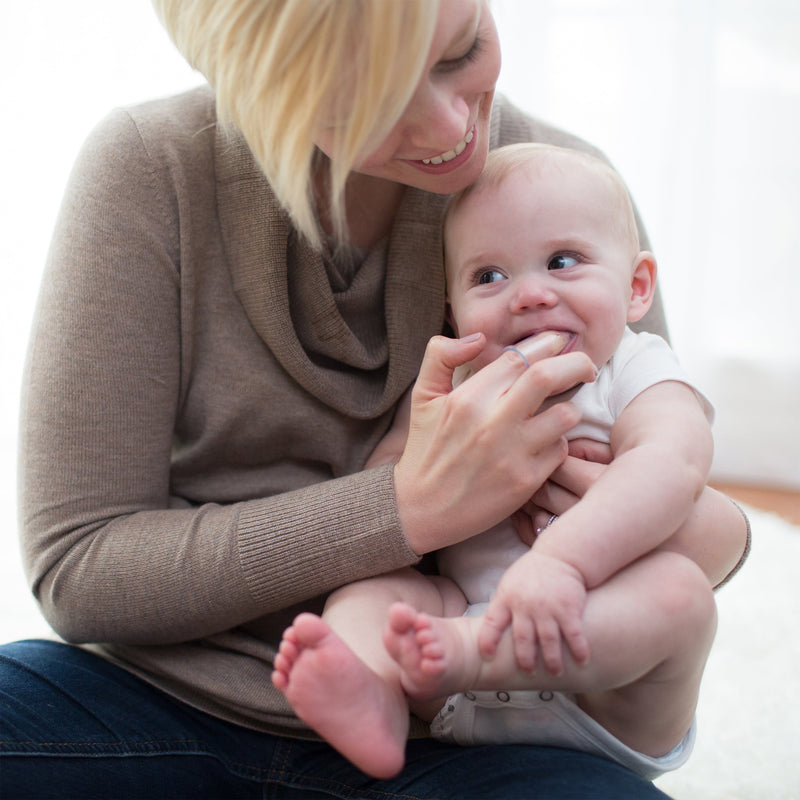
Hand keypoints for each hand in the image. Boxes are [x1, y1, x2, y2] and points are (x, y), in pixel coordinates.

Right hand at [394, 335, 596, 554]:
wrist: (421, 509)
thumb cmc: (425, 449)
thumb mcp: (422, 397)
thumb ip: (440, 356)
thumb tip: (478, 338)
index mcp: (468, 398)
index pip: (519, 357)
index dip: (546, 344)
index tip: (558, 343)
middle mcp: (491, 423)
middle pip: (548, 376)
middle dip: (577, 364)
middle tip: (586, 367)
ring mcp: (511, 453)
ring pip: (565, 415)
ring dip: (570, 408)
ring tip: (563, 410)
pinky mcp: (525, 481)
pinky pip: (560, 450)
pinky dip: (559, 442)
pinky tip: (546, 442)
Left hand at [477, 548, 589, 674]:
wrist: (560, 556)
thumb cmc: (532, 572)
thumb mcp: (510, 583)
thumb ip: (503, 605)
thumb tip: (490, 629)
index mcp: (507, 598)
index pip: (492, 623)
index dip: (487, 640)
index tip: (487, 656)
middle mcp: (526, 606)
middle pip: (522, 639)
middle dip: (525, 660)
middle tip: (529, 672)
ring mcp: (548, 609)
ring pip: (548, 642)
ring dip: (552, 660)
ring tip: (555, 671)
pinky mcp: (569, 609)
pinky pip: (574, 635)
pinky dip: (579, 650)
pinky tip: (582, 661)